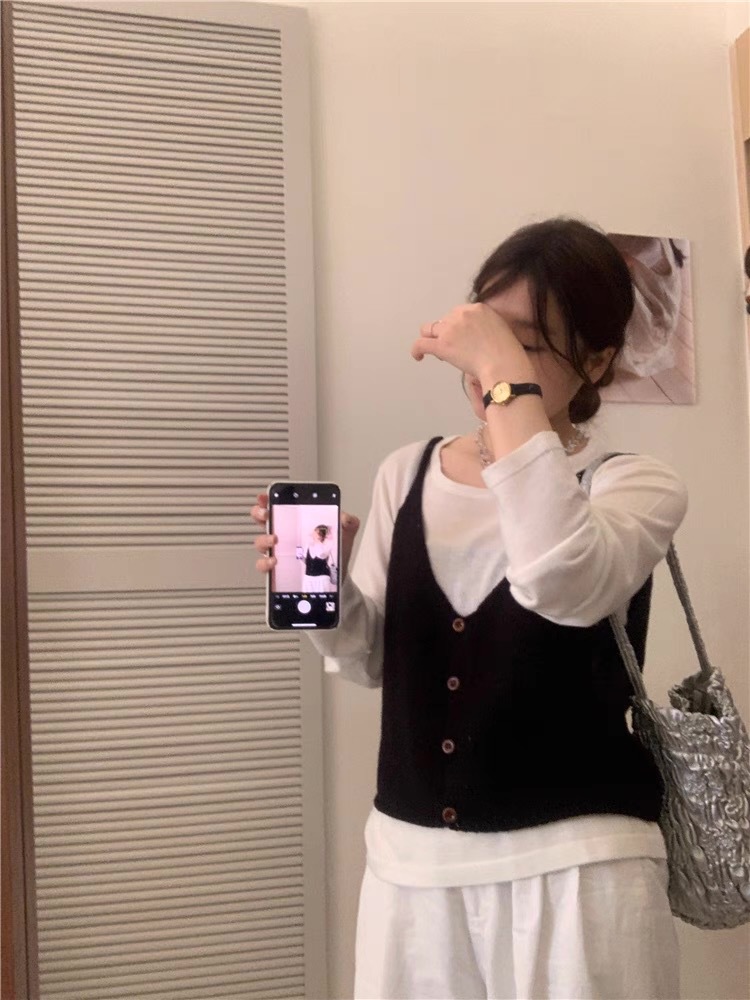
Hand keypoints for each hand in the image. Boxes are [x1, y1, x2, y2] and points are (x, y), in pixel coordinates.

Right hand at [250, 494, 360, 581]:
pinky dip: (265, 563)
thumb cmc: (335, 552)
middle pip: (262, 520)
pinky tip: (274, 561)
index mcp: (295, 522)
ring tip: (274, 539)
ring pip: (260, 543)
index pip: (278, 507)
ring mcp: (279, 552)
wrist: (337, 576)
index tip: (265, 496)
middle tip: (267, 514)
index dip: (268, 500)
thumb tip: (346, 518)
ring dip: (264, 539)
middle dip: (260, 514)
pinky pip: (264, 565)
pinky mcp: (278, 569)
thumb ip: (348, 522)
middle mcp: (284, 536)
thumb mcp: (344, 533)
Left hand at [411, 303, 534, 385]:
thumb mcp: (500, 328)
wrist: (503, 364)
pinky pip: (420, 344)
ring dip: (434, 339)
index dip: (458, 326)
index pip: (459, 313)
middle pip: (445, 321)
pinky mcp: (442, 345)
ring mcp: (450, 329)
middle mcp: (461, 314)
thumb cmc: (507, 353)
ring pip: (430, 329)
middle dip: (448, 333)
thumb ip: (486, 326)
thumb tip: (476, 336)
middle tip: (457, 349)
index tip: (463, 338)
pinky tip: (418, 357)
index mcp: (478, 308)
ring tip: (440, 351)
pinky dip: (416, 350)